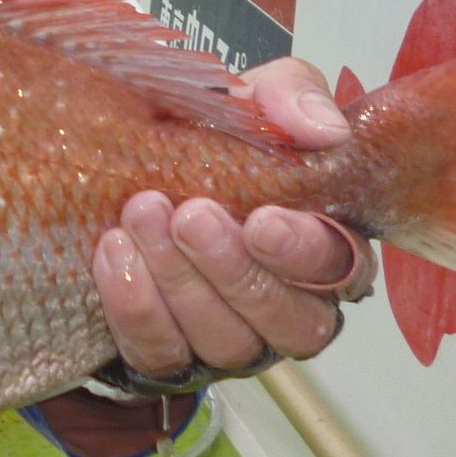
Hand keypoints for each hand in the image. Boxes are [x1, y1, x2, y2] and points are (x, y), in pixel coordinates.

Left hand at [92, 56, 374, 380]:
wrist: (127, 172)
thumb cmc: (209, 143)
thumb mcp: (248, 103)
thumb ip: (288, 98)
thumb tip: (319, 127)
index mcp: (323, 247)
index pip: (340, 269)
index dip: (304, 252)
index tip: (261, 219)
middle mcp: (289, 307)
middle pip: (289, 320)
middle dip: (235, 269)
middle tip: (190, 215)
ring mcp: (232, 341)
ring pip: (227, 342)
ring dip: (180, 281)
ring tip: (141, 218)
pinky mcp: (173, 358)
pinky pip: (162, 354)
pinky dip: (136, 307)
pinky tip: (114, 253)